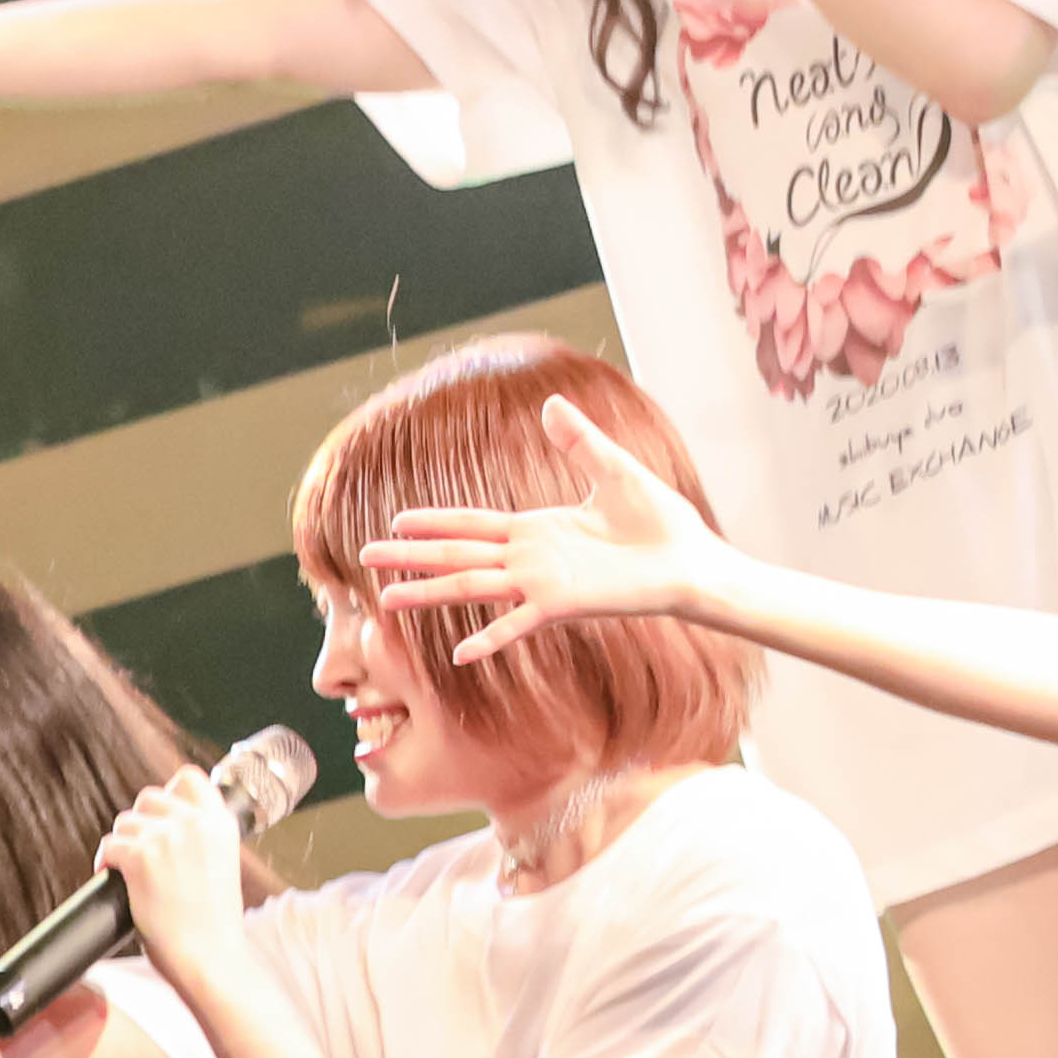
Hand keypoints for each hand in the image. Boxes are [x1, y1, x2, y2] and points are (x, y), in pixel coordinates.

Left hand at [94, 764, 259, 978]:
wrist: (210, 955)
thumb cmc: (214, 923)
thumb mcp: (223, 866)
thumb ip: (202, 840)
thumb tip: (166, 828)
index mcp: (222, 824)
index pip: (189, 778)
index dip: (169, 794)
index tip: (161, 816)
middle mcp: (195, 824)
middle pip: (149, 797)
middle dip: (140, 822)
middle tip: (141, 850)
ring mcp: (166, 839)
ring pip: (124, 822)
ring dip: (122, 844)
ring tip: (127, 869)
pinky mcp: (140, 859)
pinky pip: (109, 846)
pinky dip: (104, 863)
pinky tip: (114, 878)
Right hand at [374, 392, 737, 663]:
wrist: (691, 559)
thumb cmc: (660, 522)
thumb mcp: (615, 471)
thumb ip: (580, 441)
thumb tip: (553, 404)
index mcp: (537, 529)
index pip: (473, 524)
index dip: (435, 521)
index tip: (397, 520)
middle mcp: (531, 559)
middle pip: (459, 554)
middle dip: (413, 556)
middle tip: (366, 557)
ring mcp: (543, 584)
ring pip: (473, 586)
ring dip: (431, 593)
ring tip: (389, 601)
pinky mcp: (564, 605)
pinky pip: (519, 624)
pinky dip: (490, 638)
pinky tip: (460, 653)